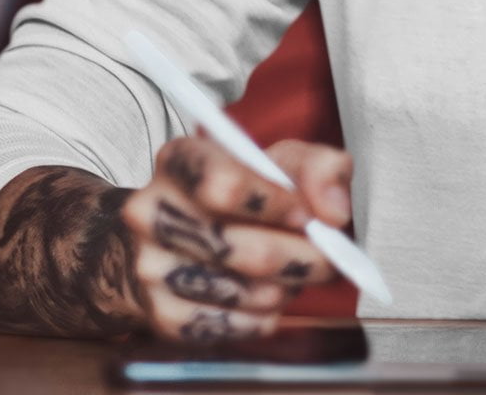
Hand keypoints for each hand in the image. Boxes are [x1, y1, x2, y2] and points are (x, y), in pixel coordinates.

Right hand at [120, 135, 352, 342]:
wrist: (184, 237)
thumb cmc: (242, 194)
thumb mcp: (282, 161)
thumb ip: (319, 167)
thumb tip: (334, 211)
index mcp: (179, 160)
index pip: (222, 185)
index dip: (274, 203)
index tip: (306, 214)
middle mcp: (152, 211)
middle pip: (235, 246)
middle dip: (298, 256)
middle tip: (327, 257)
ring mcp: (151, 266)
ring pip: (240, 291)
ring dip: (284, 287)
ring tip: (292, 272)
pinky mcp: (162, 316)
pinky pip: (232, 326)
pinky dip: (265, 316)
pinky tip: (269, 295)